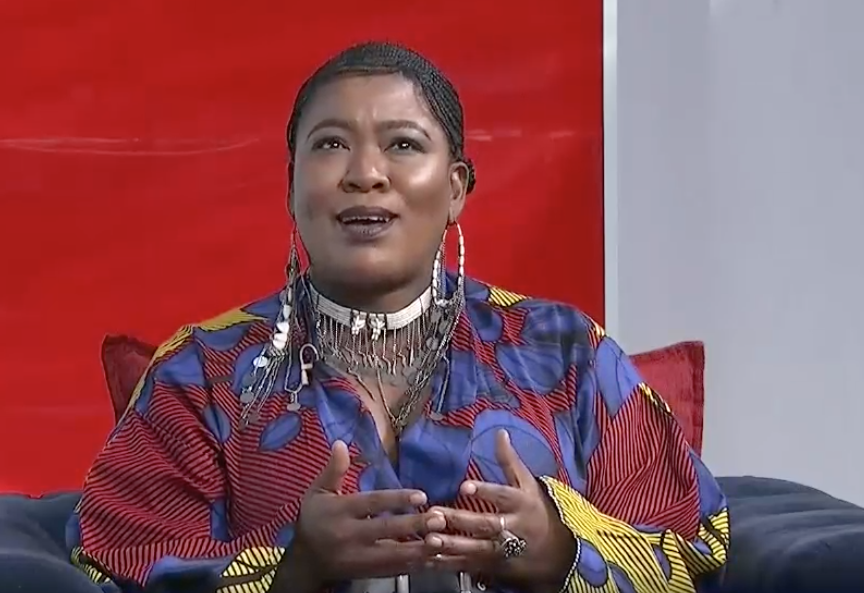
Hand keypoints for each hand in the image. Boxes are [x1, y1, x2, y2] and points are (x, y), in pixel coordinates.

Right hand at [290, 441, 445, 585]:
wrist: (305, 560)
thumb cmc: (313, 519)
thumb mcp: (318, 492)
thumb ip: (333, 470)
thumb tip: (340, 443)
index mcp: (339, 511)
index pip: (372, 503)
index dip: (396, 499)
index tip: (421, 496)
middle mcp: (348, 535)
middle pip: (385, 529)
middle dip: (414, 525)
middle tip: (439, 519)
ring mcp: (358, 557)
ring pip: (391, 555)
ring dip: (418, 549)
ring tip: (441, 541)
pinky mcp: (365, 573)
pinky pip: (391, 571)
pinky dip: (412, 566)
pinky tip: (430, 559)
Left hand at [425, 430, 575, 590]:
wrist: (558, 553)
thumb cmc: (537, 510)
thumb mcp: (528, 484)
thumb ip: (510, 461)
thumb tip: (499, 432)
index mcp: (521, 504)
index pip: (503, 496)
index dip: (485, 491)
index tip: (464, 487)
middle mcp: (513, 527)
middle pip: (486, 524)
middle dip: (460, 521)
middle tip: (435, 515)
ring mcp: (504, 550)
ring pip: (477, 549)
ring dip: (452, 546)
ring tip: (429, 540)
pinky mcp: (494, 566)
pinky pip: (470, 566)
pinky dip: (449, 564)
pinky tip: (429, 560)